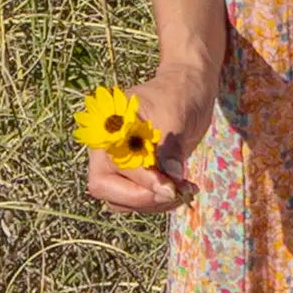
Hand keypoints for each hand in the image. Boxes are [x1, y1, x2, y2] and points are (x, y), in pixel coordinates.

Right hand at [84, 59, 214, 214]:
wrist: (188, 90)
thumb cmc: (178, 94)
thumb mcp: (175, 114)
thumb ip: (169, 148)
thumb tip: (170, 178)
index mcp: (108, 127)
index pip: (115, 164)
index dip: (142, 180)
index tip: (171, 186)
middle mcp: (105, 148)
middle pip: (104, 188)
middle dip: (142, 197)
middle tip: (177, 191)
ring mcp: (117, 165)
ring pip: (120, 200)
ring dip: (153, 202)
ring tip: (185, 189)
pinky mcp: (134, 177)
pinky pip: (136, 201)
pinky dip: (158, 202)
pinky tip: (182, 188)